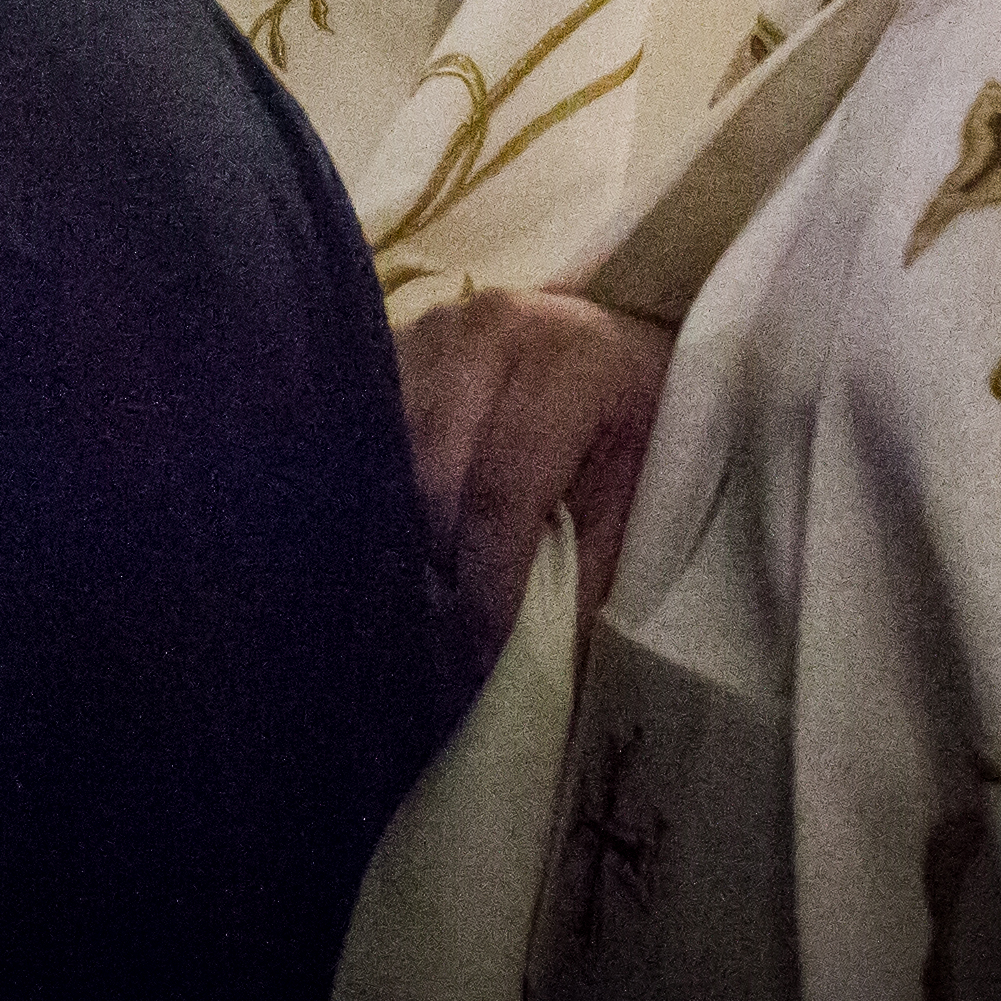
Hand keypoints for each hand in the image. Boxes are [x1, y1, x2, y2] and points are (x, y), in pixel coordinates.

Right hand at [395, 289, 673, 696]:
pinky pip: (359, 435)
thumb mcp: (638, 498)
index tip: (479, 660)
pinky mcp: (389, 343)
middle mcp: (488, 327)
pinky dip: (375, 494)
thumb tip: (536, 672)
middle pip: (430, 475)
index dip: (489, 587)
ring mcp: (428, 328)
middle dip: (437, 566)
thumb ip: (589, 577)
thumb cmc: (640, 428)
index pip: (504, 491)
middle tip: (447, 635)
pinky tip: (395, 539)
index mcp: (569, 358)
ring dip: (401, 534)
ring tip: (426, 590)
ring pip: (384, 457)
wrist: (621, 349)